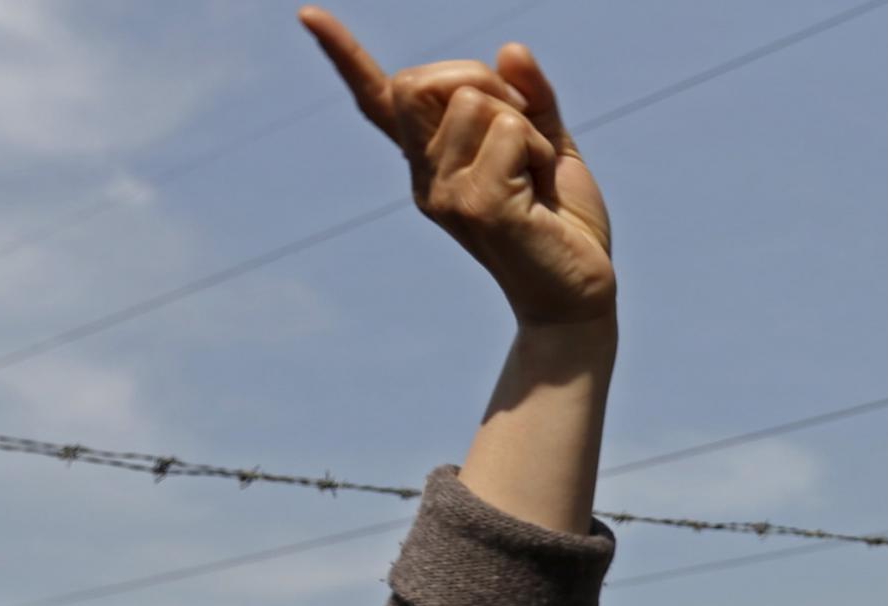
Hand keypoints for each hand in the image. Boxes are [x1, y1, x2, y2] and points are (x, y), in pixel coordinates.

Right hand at [301, 8, 614, 324]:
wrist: (580, 296)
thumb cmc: (564, 226)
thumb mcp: (550, 148)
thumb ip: (532, 98)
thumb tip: (510, 48)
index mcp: (433, 161)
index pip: (379, 103)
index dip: (345, 56)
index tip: (308, 13)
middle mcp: (425, 177)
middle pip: (422, 80)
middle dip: (481, 80)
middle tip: (523, 129)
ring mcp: (443, 192)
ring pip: (473, 99)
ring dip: (525, 123)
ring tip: (536, 172)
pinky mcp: (475, 205)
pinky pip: (508, 129)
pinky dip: (538, 146)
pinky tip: (542, 189)